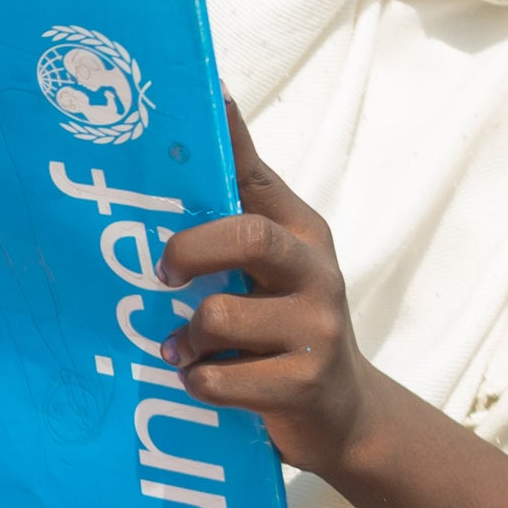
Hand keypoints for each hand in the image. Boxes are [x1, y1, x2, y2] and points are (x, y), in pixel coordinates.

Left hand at [153, 107, 379, 478]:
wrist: (345, 414)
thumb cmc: (288, 324)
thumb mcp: (275, 265)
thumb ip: (238, 208)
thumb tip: (211, 111)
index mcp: (300, 233)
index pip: (258, 174)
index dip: (230, 137)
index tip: (207, 93)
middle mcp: (316, 273)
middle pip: (248, 236)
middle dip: (190, 250)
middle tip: (162, 273)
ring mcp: (316, 331)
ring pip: (221, 314)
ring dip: (186, 335)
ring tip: (181, 346)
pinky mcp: (303, 385)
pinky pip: (220, 378)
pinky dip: (197, 380)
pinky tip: (201, 378)